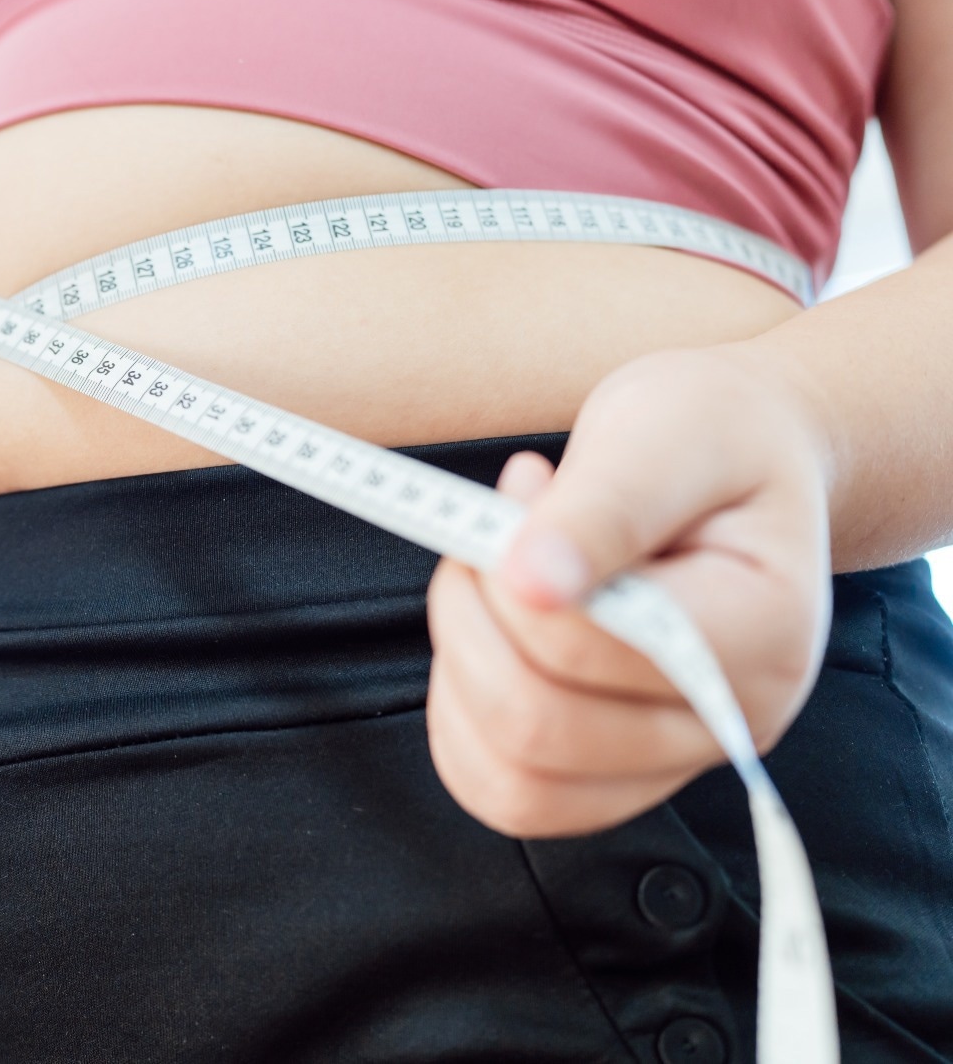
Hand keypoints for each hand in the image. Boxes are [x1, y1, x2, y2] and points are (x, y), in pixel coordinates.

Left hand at [424, 345, 833, 837]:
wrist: (738, 458)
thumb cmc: (711, 437)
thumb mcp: (666, 430)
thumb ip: (601, 507)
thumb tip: (529, 580)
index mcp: (763, 633)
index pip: (584, 646)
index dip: (505, 574)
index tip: (515, 493)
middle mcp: (729, 719)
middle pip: (536, 727)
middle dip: (471, 619)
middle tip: (488, 536)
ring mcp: (674, 758)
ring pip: (512, 780)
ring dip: (461, 671)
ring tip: (493, 586)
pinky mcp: (620, 774)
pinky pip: (507, 793)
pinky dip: (462, 719)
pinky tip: (487, 638)